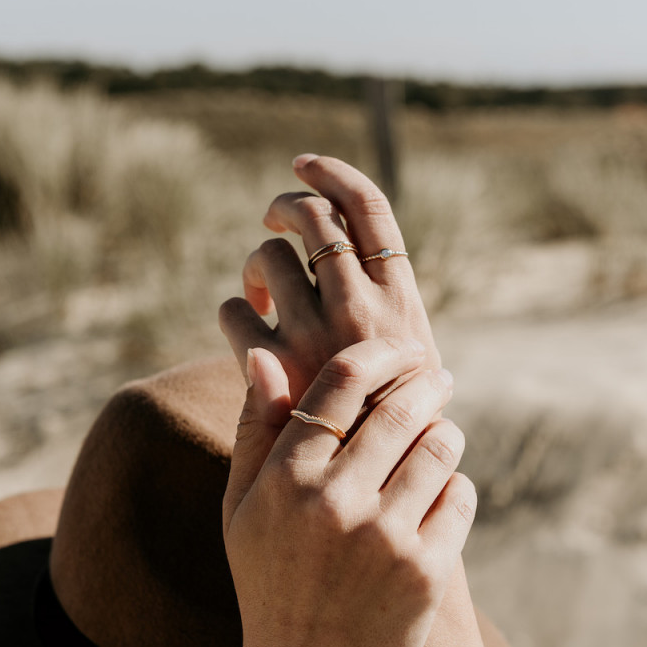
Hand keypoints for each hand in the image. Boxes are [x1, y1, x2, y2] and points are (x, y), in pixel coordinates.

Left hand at [219, 155, 439, 404]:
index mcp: (402, 300)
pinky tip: (248, 323)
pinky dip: (233, 305)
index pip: (370, 209)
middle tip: (276, 218)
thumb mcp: (414, 359)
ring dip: (257, 261)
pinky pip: (232, 307)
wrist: (380, 484)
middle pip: (312, 217)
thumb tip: (358, 253)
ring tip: (262, 286)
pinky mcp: (275, 365)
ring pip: (267, 254)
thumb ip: (389, 309)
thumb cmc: (397, 419)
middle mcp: (361, 306)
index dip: (334, 173)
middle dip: (286, 205)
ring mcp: (316, 333)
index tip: (305, 162)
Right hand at [221, 338, 474, 646]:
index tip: (402, 349)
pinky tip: (440, 491)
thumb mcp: (242, 505)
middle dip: (427, 382)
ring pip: (440, 447)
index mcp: (285, 478)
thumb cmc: (269, 577)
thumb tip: (262, 354)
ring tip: (440, 432)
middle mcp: (334, 502)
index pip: (342, 381)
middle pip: (401, 407)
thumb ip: (256, 427)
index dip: (381, 353)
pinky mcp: (426, 573)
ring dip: (445, 430)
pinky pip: (460, 496)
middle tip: (439, 377)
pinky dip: (455, 485)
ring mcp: (384, 539)